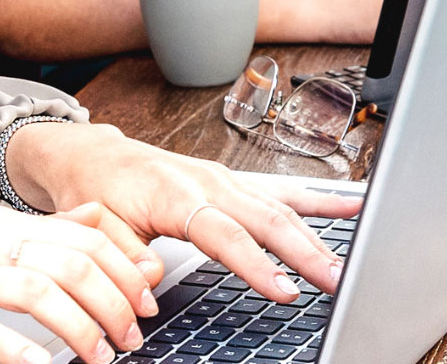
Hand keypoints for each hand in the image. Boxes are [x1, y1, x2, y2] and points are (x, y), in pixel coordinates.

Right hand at [0, 202, 158, 363]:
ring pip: (37, 287)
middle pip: (70, 260)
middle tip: (131, 338)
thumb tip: (107, 235)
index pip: (85, 234)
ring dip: (79, 327)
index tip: (148, 302)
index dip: (126, 268)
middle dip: (113, 301)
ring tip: (99, 358)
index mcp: (5, 225)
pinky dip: (18, 351)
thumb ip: (44, 242)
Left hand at [5, 124, 361, 302]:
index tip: (285, 290)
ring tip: (349, 261)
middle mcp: (208, 181)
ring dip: (317, 235)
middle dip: (305, 252)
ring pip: (281, 207)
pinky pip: (283, 190)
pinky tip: (354, 203)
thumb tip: (151, 280)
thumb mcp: (95, 226)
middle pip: (267, 218)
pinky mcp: (233, 181)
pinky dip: (319, 198)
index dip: (257, 264)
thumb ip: (125, 254)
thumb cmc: (95, 190)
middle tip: (336, 282)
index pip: (225, 235)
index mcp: (175, 193)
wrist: (92, 155)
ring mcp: (225, 178)